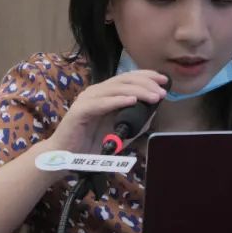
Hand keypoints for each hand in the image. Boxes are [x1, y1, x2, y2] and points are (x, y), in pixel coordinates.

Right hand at [48, 70, 167, 154]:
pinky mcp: (80, 111)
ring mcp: (87, 99)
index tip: (165, 80)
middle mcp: (96, 92)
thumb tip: (154, 110)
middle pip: (124, 80)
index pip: (128, 78)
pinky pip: (100, 103)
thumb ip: (136, 121)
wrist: (67, 157)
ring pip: (115, 88)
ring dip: (137, 91)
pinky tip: (131, 101)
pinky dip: (117, 101)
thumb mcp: (121, 132)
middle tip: (162, 91)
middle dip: (146, 83)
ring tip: (153, 96)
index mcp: (105, 94)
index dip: (147, 76)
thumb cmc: (92, 144)